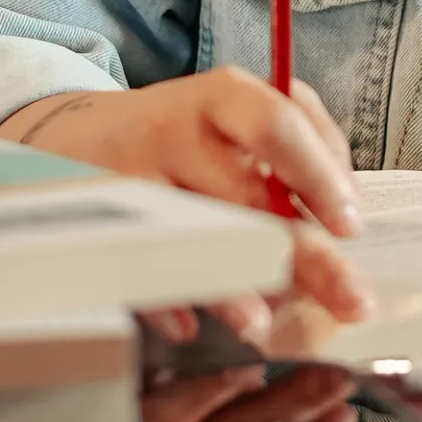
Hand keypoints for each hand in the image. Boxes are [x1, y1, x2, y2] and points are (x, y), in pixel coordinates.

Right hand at [0, 70, 375, 331]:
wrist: (71, 133)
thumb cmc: (183, 133)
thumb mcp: (239, 113)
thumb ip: (300, 146)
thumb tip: (341, 214)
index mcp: (225, 97)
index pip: (278, 126)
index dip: (318, 176)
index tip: (351, 227)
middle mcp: (176, 128)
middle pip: (247, 194)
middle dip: (304, 254)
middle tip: (350, 300)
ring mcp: (130, 172)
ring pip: (192, 231)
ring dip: (233, 283)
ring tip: (263, 322)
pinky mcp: (91, 214)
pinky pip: (133, 262)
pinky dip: (162, 297)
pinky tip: (187, 324)